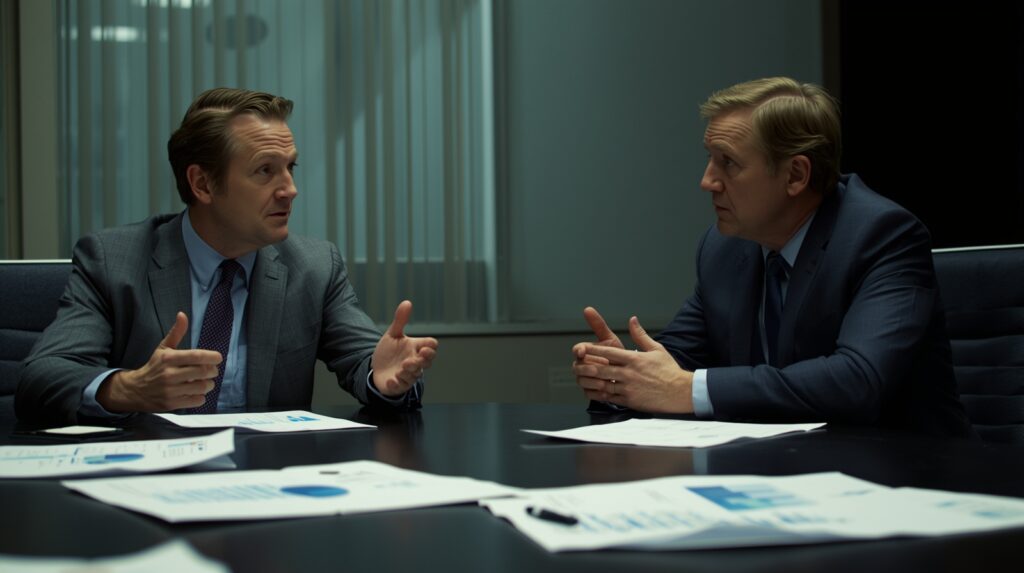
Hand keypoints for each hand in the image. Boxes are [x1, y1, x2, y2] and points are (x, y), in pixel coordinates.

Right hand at [96, 312, 223, 412]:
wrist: (135, 390)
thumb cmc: (154, 366)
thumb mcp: (163, 348)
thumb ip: (176, 332)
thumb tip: (182, 314)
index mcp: (168, 358)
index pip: (197, 356)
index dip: (212, 357)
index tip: (218, 358)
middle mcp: (169, 374)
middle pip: (203, 372)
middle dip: (212, 371)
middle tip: (212, 370)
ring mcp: (170, 390)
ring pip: (202, 387)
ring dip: (208, 384)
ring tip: (205, 381)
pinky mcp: (172, 404)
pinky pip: (197, 400)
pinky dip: (201, 396)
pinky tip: (196, 391)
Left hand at [372, 300, 438, 395]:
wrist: (376, 368)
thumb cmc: (389, 352)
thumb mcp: (392, 335)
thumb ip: (400, 320)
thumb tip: (407, 302)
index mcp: (416, 348)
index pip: (431, 347)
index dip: (430, 347)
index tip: (425, 346)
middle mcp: (415, 362)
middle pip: (426, 362)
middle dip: (422, 360)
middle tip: (417, 356)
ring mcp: (408, 375)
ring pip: (415, 374)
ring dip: (410, 371)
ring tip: (403, 367)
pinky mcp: (398, 385)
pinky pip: (400, 386)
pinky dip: (396, 384)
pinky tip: (391, 380)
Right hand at [571, 306, 624, 395]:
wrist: (626, 374)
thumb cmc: (616, 355)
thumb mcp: (610, 339)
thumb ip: (598, 325)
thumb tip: (588, 309)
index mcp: (586, 352)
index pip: (576, 350)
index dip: (579, 351)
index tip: (583, 351)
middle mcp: (582, 366)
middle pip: (576, 367)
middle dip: (587, 367)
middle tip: (599, 368)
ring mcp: (585, 379)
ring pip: (581, 381)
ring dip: (592, 381)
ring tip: (605, 381)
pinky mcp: (590, 392)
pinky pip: (589, 393)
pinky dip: (597, 393)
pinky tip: (607, 391)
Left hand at [572, 315, 693, 413]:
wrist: (681, 392)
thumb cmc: (669, 371)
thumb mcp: (657, 349)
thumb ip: (641, 335)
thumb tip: (632, 320)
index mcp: (635, 359)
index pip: (609, 353)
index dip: (593, 350)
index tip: (582, 349)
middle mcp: (629, 373)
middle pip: (601, 369)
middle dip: (586, 367)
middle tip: (575, 366)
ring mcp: (629, 388)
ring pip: (603, 384)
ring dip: (589, 382)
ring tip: (580, 379)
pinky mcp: (630, 400)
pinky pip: (610, 398)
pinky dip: (599, 395)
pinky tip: (592, 392)